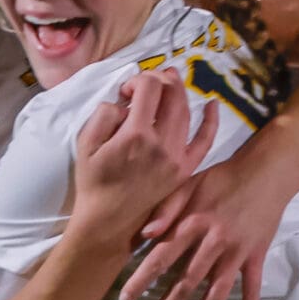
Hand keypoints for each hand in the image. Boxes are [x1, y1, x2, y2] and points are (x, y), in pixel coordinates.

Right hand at [73, 69, 217, 248]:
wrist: (108, 220)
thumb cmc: (93, 182)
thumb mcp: (85, 143)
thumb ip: (104, 114)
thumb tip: (125, 102)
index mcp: (135, 135)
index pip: (149, 87)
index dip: (138, 79)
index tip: (126, 91)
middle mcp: (162, 144)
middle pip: (171, 95)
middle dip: (160, 79)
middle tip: (147, 81)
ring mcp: (177, 157)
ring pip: (186, 112)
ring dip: (179, 92)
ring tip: (170, 81)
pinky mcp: (185, 169)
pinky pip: (205, 141)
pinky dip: (211, 121)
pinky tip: (213, 104)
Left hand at [119, 151, 285, 299]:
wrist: (266, 171)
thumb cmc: (221, 177)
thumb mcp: (189, 182)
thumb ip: (165, 207)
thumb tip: (145, 234)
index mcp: (193, 223)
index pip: (162, 257)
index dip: (143, 280)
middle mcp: (214, 242)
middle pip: (187, 282)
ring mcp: (237, 253)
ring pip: (216, 292)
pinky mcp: (255, 258)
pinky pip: (252, 290)